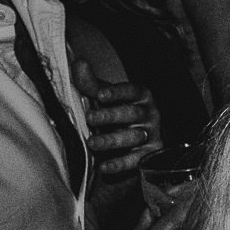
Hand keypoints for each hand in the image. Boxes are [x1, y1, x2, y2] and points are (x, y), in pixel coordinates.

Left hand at [73, 61, 161, 181]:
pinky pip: (136, 160)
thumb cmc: (112, 115)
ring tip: (92, 143)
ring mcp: (150, 135)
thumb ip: (89, 83)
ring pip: (134, 137)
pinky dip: (120, 164)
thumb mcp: (101, 98)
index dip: (117, 92)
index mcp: (139, 97)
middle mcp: (149, 115)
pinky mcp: (148, 155)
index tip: (100, 94)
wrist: (121, 143)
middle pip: (133, 113)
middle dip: (111, 116)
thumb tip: (79, 63)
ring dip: (112, 140)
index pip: (132, 91)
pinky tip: (104, 166)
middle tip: (90, 118)